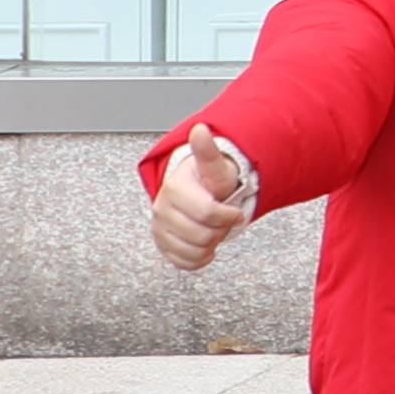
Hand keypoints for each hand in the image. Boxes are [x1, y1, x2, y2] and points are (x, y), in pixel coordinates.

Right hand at [145, 125, 255, 273]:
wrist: (198, 192)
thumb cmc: (208, 181)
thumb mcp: (214, 166)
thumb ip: (207, 151)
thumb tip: (200, 129)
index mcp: (174, 190)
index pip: (208, 214)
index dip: (229, 215)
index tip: (235, 210)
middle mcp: (161, 210)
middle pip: (203, 235)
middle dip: (221, 229)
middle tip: (222, 218)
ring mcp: (159, 229)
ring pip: (194, 252)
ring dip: (211, 243)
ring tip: (212, 228)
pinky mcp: (162, 246)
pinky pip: (184, 263)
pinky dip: (200, 258)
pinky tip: (205, 244)